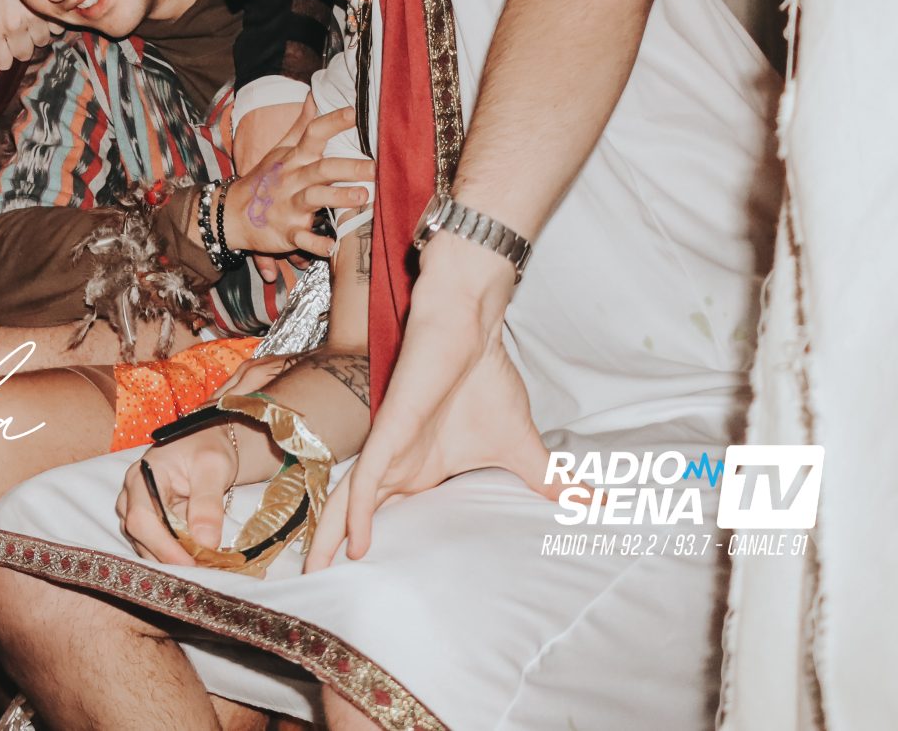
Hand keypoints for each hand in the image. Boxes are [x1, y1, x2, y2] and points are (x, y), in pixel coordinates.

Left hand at [0, 0, 60, 75]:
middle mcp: (12, 26)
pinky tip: (41, 9)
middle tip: (17, 25)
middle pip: (24, 54)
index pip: (4, 64)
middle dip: (20, 43)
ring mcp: (33, 16)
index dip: (4, 54)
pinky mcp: (51, 6)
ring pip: (42, 41)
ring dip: (36, 31)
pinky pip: (56, 27)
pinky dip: (51, 21)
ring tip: (28, 15)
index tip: (3, 41)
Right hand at [115, 421, 258, 566]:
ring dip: (173, 562)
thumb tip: (206, 542)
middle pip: (139, 537)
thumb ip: (208, 503)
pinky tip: (198, 563)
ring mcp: (136, 510)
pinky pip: (155, 547)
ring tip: (206, 569)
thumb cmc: (207, 449)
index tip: (192, 564)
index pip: (142, 518)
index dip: (163, 546)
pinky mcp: (147, 523)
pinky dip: (175, 559)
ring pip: (145, 547)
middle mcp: (131, 495)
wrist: (205, 446)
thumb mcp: (213, 467)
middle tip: (205, 572)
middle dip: (170, 559)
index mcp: (142, 476)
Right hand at [224, 103, 364, 259]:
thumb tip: (315, 97)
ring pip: (313, 199)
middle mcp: (292, 180)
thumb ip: (301, 126)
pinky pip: (301, 238)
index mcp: (293, 159)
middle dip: (348, 167)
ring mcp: (288, 206)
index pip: (313, 135)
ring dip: (336, 197)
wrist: (231, 214)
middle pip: (321, 169)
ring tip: (362, 196)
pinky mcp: (286, 232)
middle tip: (375, 167)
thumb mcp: (280, 150)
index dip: (333, 122)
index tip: (354, 112)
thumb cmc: (264, 180)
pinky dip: (314, 243)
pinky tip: (331, 246)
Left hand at [307, 244, 548, 570]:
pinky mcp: (389, 432)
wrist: (472, 331)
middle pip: (352, 512)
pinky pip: (368, 478)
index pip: (380, 516)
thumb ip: (551, 482)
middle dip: (331, 547)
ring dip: (331, 536)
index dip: (362, 543)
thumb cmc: (486, 382)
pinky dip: (358, 511)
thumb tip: (598, 504)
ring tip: (317, 573)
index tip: (353, 581)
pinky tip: (355, 544)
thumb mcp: (525, 449)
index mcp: (417, 472)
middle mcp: (397, 465)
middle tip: (317, 584)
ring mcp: (390, 449)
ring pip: (348, 500)